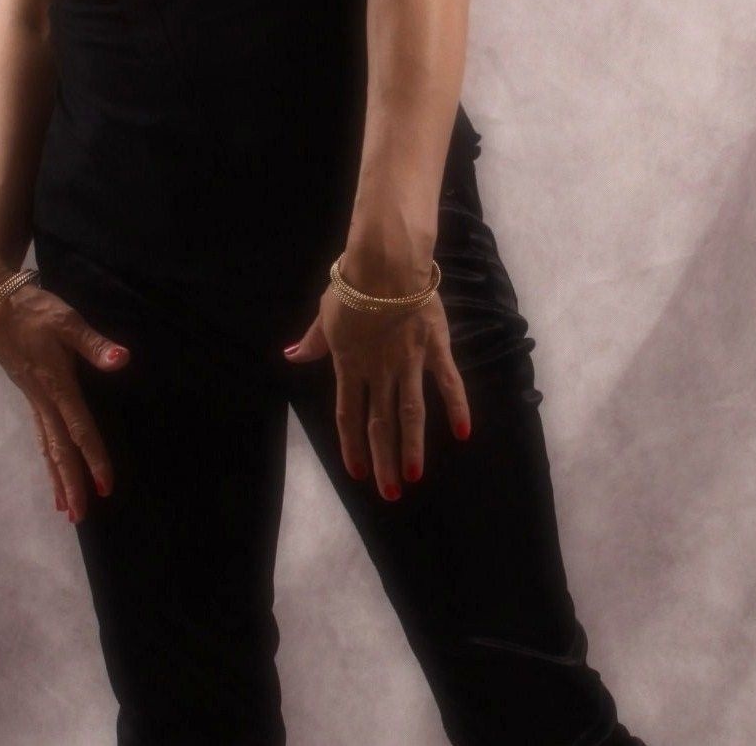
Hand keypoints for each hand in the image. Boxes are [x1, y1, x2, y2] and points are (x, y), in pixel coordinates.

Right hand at [0, 281, 130, 522]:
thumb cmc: (32, 310)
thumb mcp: (66, 320)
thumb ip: (94, 344)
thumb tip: (122, 360)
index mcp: (56, 384)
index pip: (79, 429)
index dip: (94, 458)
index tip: (106, 486)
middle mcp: (42, 399)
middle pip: (58, 448)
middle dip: (71, 482)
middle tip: (81, 517)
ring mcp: (32, 399)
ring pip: (47, 446)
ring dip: (57, 477)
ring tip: (67, 509)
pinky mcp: (28, 394)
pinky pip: (40, 434)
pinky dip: (48, 456)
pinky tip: (53, 468)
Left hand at [283, 281, 470, 499]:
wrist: (385, 263)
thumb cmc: (352, 284)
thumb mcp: (326, 313)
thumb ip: (314, 341)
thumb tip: (291, 356)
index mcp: (349, 363)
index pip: (348, 414)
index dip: (352, 446)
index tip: (358, 474)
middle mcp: (379, 370)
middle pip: (380, 422)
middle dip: (384, 460)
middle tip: (390, 493)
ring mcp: (409, 362)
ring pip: (411, 412)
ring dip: (412, 446)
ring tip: (414, 477)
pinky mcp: (435, 348)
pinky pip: (448, 382)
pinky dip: (458, 407)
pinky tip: (464, 433)